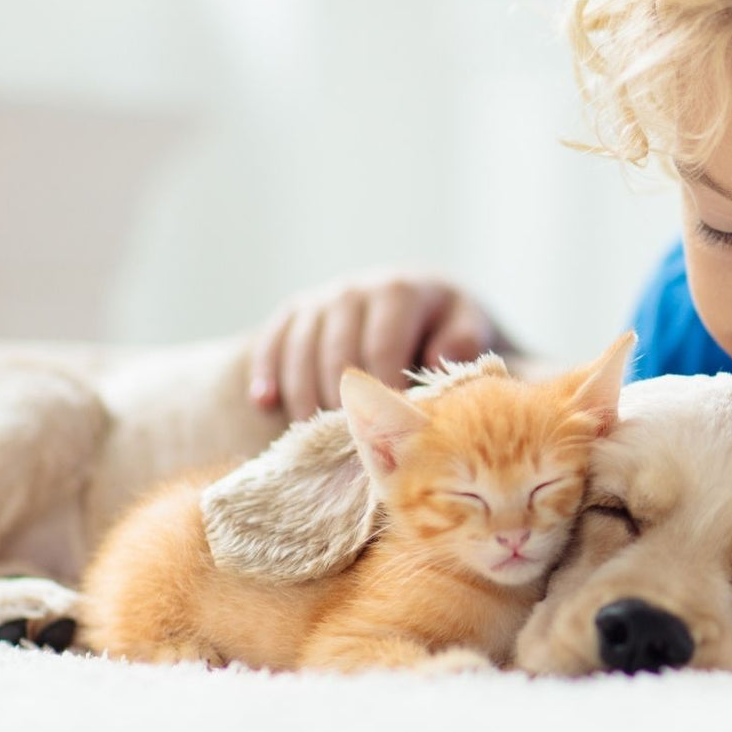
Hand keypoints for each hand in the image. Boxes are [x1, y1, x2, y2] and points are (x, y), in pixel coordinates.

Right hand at [248, 270, 512, 420]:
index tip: (386, 430)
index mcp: (400, 290)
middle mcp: (355, 288)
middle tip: (346, 443)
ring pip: (300, 350)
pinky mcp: (296, 309)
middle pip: (336, 353)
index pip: (381, 348)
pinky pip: (272, 339)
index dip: (380, 392)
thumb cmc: (448, 325)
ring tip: (309, 434)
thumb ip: (462, 342)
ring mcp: (322, 298)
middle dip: (339, 401)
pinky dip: (266, 370)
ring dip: (302, 395)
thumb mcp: (467, 327)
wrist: (423, 298)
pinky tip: (264, 402)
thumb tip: (440, 361)